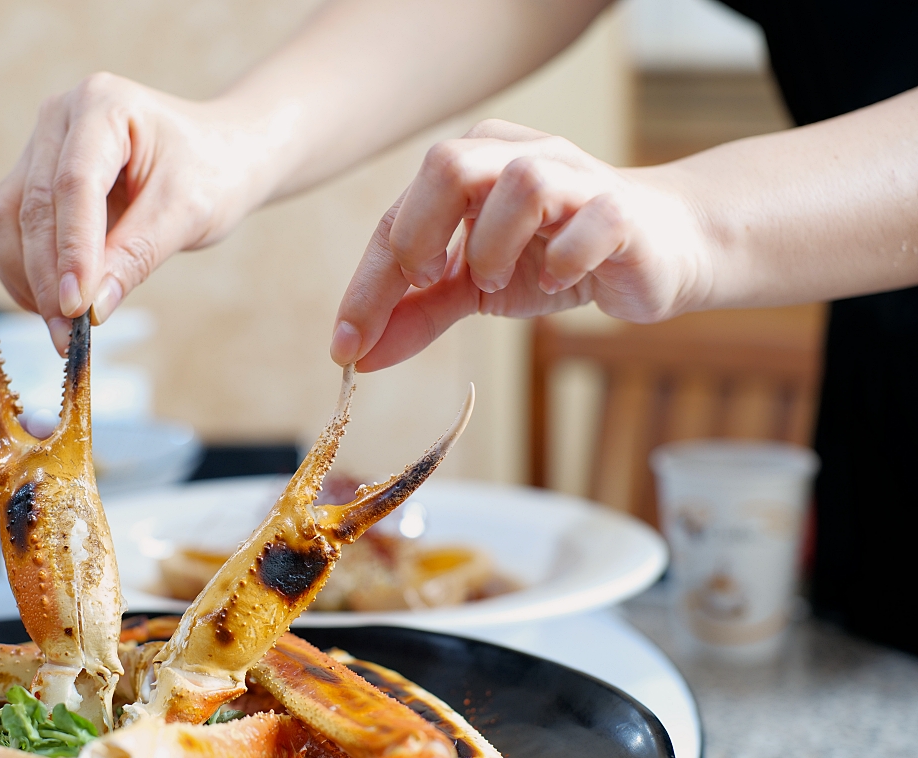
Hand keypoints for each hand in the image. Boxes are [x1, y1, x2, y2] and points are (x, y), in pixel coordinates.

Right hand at [0, 73, 277, 351]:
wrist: (217, 156)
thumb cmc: (210, 173)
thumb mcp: (187, 213)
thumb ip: (137, 256)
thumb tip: (89, 310)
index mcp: (103, 105)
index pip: (75, 184)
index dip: (72, 250)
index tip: (76, 307)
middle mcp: (60, 117)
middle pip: (35, 206)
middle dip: (48, 279)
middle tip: (68, 338)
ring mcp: (39, 146)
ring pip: (7, 221)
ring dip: (28, 280)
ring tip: (63, 329)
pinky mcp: (31, 179)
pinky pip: (8, 231)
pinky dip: (25, 274)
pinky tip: (53, 307)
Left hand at [330, 120, 711, 370]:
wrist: (659, 252)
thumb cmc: (558, 257)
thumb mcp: (476, 288)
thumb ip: (418, 312)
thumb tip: (358, 355)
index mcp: (472, 163)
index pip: (400, 215)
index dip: (368, 281)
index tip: (347, 344)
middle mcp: (517, 154)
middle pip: (448, 166)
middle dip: (419, 238)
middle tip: (429, 286)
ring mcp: (574, 177)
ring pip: (519, 183)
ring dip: (493, 247)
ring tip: (498, 282)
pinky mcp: (621, 210)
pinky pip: (588, 222)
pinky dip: (563, 258)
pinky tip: (558, 278)